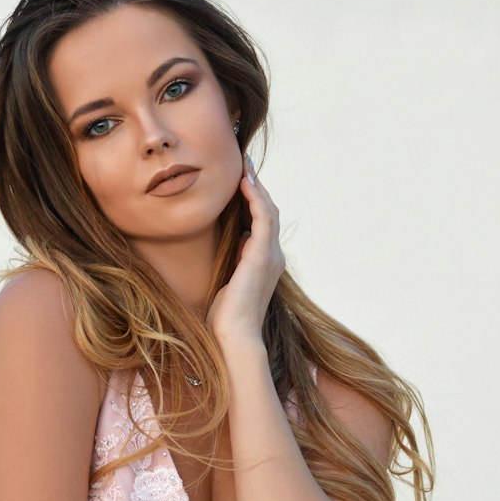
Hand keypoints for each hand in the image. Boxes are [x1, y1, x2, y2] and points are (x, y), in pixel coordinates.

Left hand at [206, 155, 285, 348]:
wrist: (234, 334)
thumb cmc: (226, 315)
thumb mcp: (229, 280)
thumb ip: (234, 260)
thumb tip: (234, 241)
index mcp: (266, 263)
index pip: (263, 223)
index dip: (254, 200)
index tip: (242, 181)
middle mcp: (273, 256)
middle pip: (269, 212)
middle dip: (257, 188)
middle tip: (245, 166)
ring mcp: (271, 255)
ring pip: (268, 211)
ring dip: (257, 188)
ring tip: (245, 168)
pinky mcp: (262, 255)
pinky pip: (263, 218)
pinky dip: (255, 198)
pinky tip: (244, 184)